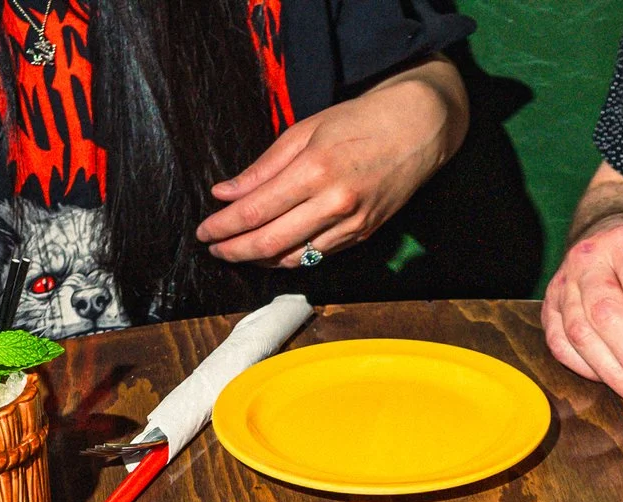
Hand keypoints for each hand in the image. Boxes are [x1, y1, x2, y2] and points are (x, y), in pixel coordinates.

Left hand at [197, 66, 461, 267]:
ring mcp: (352, 223)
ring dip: (259, 259)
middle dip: (234, 250)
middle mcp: (334, 202)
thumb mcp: (305, 130)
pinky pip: (317, 255)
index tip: (204, 232)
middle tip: (214, 249)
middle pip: (269, 241)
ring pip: (293, 257)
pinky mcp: (363, 234)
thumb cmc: (360, 121)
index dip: (223, 226)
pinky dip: (290, 258)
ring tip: (237, 252)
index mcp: (315, 169)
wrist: (418, 128)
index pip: (255, 210)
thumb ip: (263, 167)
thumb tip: (225, 193)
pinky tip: (272, 252)